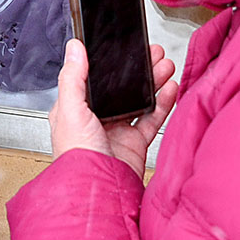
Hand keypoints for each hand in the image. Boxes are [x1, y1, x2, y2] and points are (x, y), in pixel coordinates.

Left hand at [48, 40, 178, 179]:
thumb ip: (72, 78)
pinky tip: (169, 90)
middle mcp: (95, 120)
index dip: (109, 63)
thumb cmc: (75, 157)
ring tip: (164, 66)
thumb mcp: (70, 111)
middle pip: (119, 88)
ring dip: (152, 83)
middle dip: (137, 70)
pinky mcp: (134, 143)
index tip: (124, 48)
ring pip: (138, 100)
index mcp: (74, 110)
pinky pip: (151, 120)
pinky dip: (162, 104)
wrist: (99, 191)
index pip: (92, 78)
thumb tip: (74, 48)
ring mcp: (116, 131)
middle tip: (152, 54)